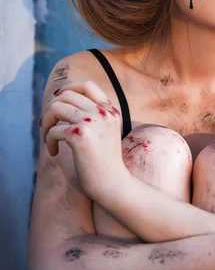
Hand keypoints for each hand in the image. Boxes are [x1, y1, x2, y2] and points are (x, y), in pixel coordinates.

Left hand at [40, 80, 125, 200]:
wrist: (113, 183)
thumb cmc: (106, 163)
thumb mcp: (106, 132)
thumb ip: (94, 117)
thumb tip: (63, 103)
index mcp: (110, 111)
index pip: (87, 85)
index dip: (68, 88)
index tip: (58, 99)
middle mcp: (103, 112)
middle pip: (67, 95)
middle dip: (52, 109)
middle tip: (48, 126)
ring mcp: (92, 122)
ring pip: (56, 108)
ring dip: (46, 123)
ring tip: (48, 138)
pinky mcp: (80, 136)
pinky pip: (53, 130)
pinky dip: (48, 141)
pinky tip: (54, 153)